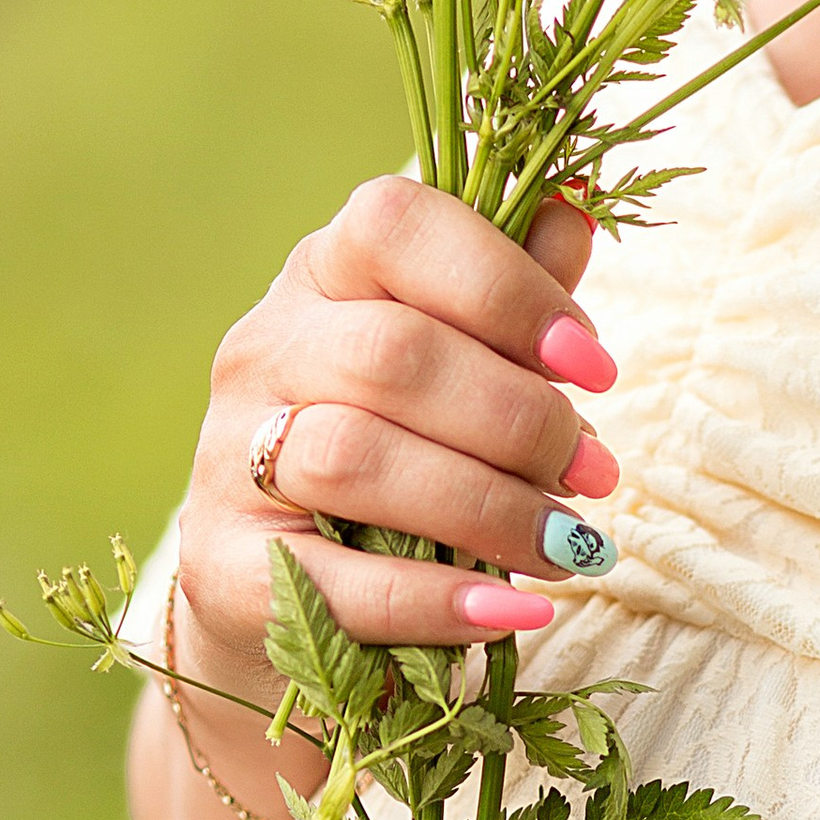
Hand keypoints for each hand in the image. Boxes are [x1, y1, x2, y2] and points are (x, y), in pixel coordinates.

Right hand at [174, 175, 623, 702]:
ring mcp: (230, 457)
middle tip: (594, 473)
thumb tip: (574, 211)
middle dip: (519, 417)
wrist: (278, 591)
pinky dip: (437, 599)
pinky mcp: (224, 566)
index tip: (593, 363)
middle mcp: (262, 350)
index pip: (395, 226)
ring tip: (569, 545)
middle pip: (390, 354)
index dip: (506, 286)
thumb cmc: (400, 449)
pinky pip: (333, 581)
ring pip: (357, 459)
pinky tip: (515, 607)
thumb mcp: (454, 358)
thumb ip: (508, 291)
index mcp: (322, 274)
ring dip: (490, 507)